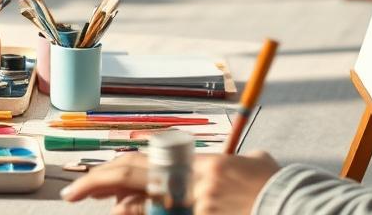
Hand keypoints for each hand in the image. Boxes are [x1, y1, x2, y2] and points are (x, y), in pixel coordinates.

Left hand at [60, 150, 280, 214]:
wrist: (296, 204)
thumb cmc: (278, 189)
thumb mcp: (258, 168)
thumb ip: (245, 164)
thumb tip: (251, 161)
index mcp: (202, 164)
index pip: (148, 162)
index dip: (117, 171)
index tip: (97, 181)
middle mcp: (193, 181)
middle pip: (134, 176)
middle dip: (98, 184)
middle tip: (74, 194)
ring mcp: (195, 204)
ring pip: (145, 206)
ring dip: (125, 212)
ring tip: (104, 207)